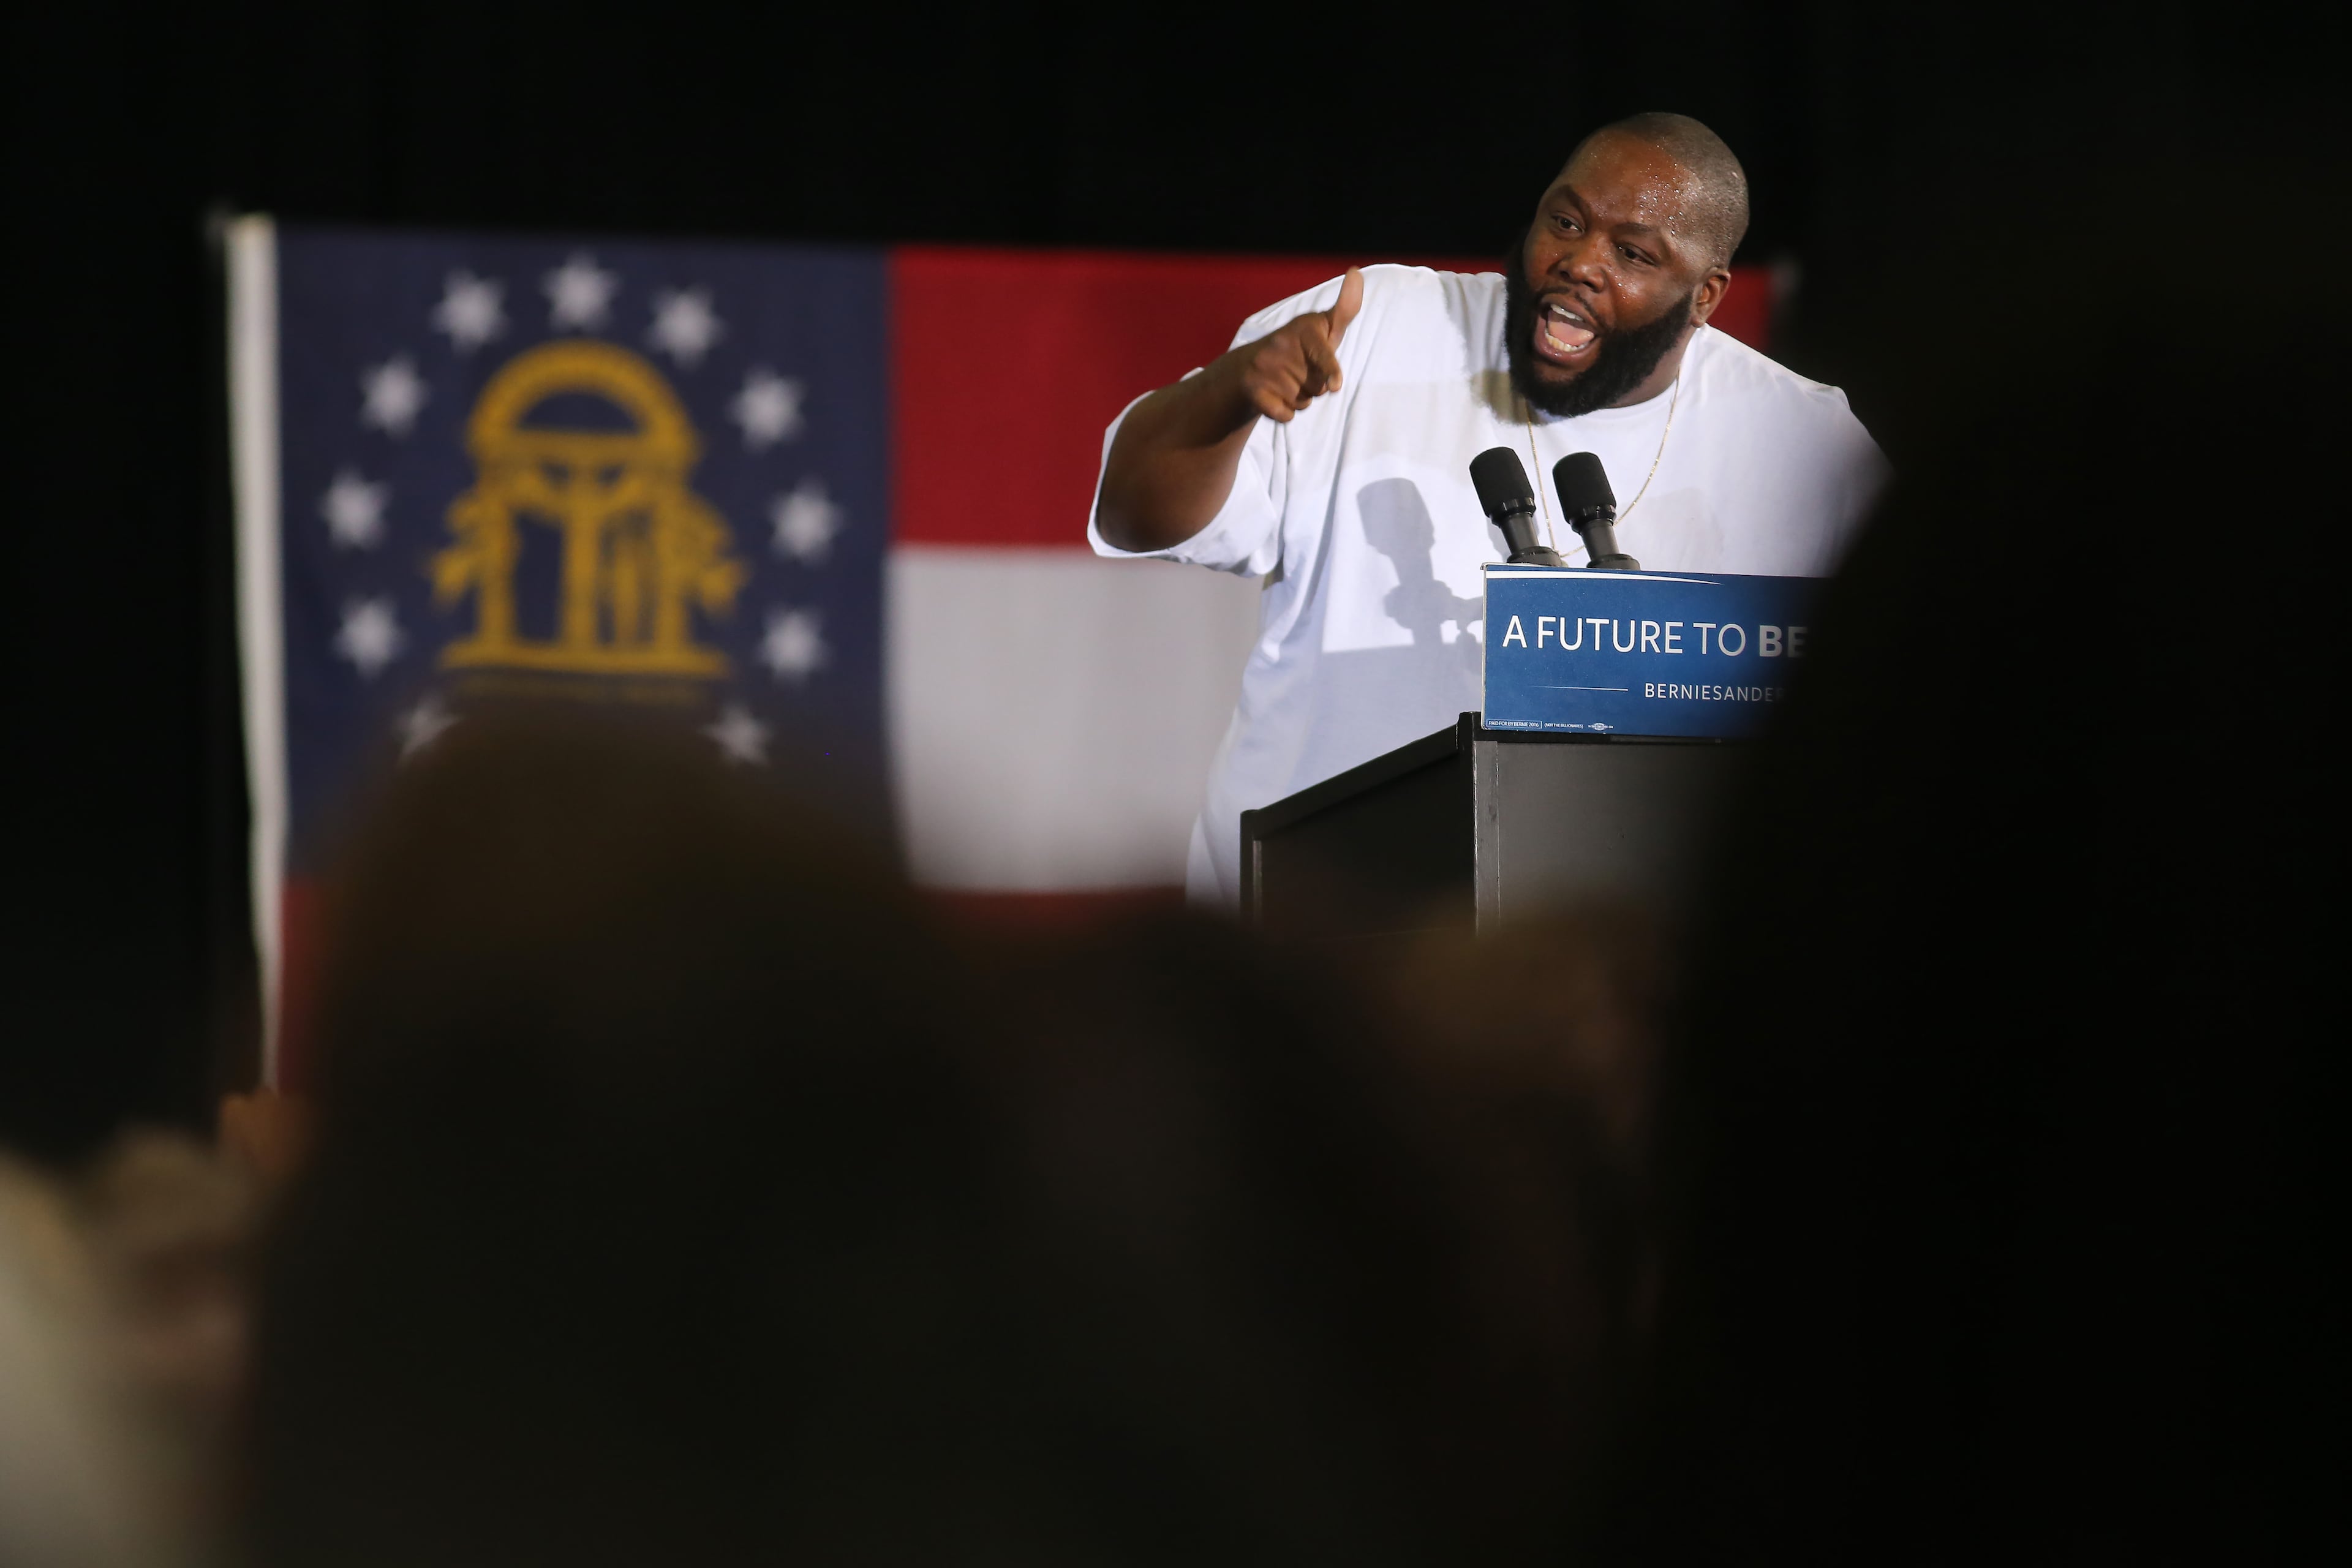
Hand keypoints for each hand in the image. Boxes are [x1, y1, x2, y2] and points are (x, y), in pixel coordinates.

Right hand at [1230, 267, 1363, 422]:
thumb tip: (1356, 270)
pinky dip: (1285, 412)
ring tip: (1287, 381)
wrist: (1249, 367)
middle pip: (1320, 387)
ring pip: (1304, 402)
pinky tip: (1275, 396)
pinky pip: (1285, 415)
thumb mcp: (1324, 328)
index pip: (1322, 354)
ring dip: (1301, 399)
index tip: (1336, 385)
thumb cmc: (1301, 347)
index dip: (1329, 369)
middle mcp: (1281, 343)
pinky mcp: (1252, 388)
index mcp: (1304, 328)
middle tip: (1301, 372)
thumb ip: (1345, 308)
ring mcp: (1264, 366)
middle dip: (1317, 386)